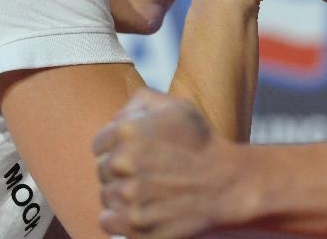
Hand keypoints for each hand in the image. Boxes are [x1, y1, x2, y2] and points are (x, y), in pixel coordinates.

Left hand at [93, 89, 236, 237]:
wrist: (227, 183)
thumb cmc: (202, 143)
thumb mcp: (177, 106)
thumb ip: (141, 101)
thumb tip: (115, 117)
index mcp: (127, 131)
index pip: (99, 144)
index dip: (116, 149)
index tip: (136, 155)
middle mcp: (123, 162)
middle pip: (102, 170)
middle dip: (120, 171)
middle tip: (148, 173)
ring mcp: (128, 195)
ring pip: (106, 195)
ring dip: (122, 194)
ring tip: (149, 191)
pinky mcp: (134, 224)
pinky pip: (108, 220)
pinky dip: (121, 217)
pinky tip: (143, 208)